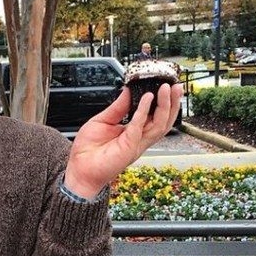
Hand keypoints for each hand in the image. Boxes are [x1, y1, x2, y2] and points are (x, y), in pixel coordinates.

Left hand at [63, 82, 182, 198]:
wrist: (80, 169)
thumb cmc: (88, 150)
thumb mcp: (102, 120)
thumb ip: (118, 107)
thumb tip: (128, 91)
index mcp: (133, 132)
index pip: (154, 116)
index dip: (162, 102)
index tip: (165, 86)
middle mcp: (138, 139)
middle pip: (163, 120)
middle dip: (172, 103)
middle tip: (175, 86)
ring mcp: (136, 144)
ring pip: (159, 124)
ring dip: (165, 106)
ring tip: (166, 89)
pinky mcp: (129, 147)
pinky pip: (140, 126)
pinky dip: (144, 111)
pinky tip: (147, 98)